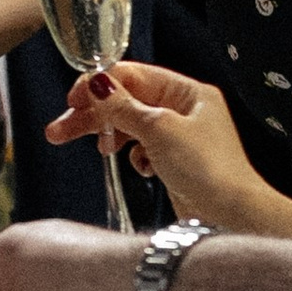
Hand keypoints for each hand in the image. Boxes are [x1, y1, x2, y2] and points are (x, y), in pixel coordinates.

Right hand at [45, 62, 288, 233]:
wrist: (231, 215)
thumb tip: (97, 84)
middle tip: (59, 129)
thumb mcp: (159, 130)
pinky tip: (136, 166)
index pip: (134, 76)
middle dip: (94, 115)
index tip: (73, 99)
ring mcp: (180, 137)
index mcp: (188, 93)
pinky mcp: (175, 162)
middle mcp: (185, 111)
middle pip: (128, 102)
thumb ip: (123, 107)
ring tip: (94, 152)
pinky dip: (133, 156)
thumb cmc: (209, 170)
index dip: (101, 85)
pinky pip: (142, 150)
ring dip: (109, 136)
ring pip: (132, 127)